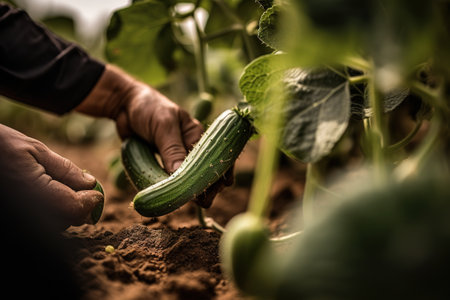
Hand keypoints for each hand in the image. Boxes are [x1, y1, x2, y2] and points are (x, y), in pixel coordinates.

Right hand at [0, 124, 102, 228]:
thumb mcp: (34, 149)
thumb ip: (65, 169)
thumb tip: (90, 184)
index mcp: (33, 192)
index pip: (75, 208)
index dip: (90, 201)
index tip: (96, 192)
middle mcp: (28, 210)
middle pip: (68, 219)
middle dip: (80, 205)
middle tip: (83, 188)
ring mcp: (24, 218)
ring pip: (57, 224)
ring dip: (67, 209)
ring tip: (60, 187)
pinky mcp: (21, 219)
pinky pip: (44, 221)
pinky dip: (53, 212)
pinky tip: (48, 195)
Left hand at [75, 64, 233, 206]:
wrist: (123, 104)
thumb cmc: (147, 107)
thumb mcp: (163, 125)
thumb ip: (172, 149)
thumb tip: (180, 175)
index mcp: (196, 134)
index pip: (215, 155)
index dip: (221, 171)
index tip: (220, 187)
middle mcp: (190, 147)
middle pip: (205, 170)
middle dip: (208, 186)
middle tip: (205, 201)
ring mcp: (176, 157)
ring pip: (189, 178)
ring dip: (193, 191)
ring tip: (197, 203)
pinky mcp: (162, 164)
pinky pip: (170, 180)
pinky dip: (174, 190)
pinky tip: (177, 199)